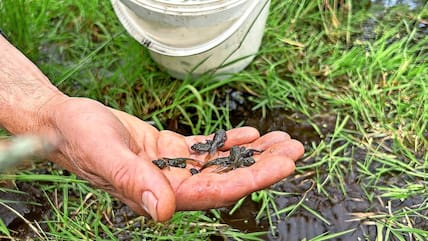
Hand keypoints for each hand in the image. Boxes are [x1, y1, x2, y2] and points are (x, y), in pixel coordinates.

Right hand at [44, 97, 303, 220]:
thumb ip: (135, 183)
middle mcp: (172, 184)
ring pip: (222, 163)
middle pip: (226, 178)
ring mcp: (173, 168)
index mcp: (159, 192)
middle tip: (296, 148)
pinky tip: (252, 135)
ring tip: (284, 140)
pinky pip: (206, 148)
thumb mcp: (106, 156)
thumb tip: (165, 212)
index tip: (281, 166)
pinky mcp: (171, 150)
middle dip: (263, 165)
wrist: (66, 125)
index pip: (214, 191)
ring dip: (254, 153)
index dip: (249, 180)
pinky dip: (229, 142)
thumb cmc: (79, 138)